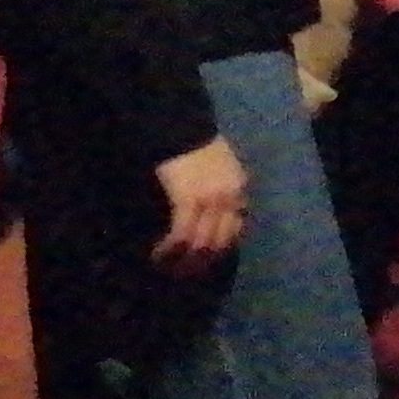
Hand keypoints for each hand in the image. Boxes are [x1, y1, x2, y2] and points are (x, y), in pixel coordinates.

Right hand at [150, 135, 247, 274]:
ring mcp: (211, 201)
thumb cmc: (197, 144)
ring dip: (184, 259)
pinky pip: (181, 233)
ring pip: (200, 242)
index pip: (236, 227)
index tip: (206, 259)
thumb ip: (222, 187)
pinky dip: (169, 247)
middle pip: (220, 240)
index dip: (220, 247)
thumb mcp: (222, 165)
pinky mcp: (189, 201)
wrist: (182, 126)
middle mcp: (230, 197)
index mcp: (239, 188)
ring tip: (169, 268)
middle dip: (202, 261)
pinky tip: (159, 253)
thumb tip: (211, 212)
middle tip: (184, 272)